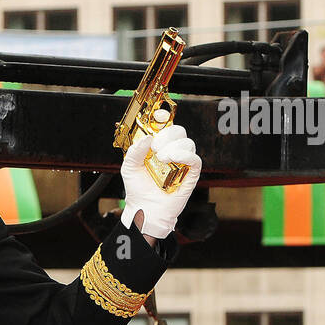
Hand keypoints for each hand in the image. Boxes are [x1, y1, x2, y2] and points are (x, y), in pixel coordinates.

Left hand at [120, 108, 201, 239]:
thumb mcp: (129, 167)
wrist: (145, 209)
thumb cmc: (138, 189)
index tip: (159, 116)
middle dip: (167, 135)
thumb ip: (135, 150)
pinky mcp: (190, 174)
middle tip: (155, 147)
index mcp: (156, 146)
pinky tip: (173, 159)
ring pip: (187, 143)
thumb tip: (148, 136)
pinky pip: (195, 159)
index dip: (164, 117)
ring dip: (173, 148)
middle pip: (178, 131)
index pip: (165, 125)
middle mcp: (170, 151)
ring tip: (161, 160)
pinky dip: (185, 156)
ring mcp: (181, 162)